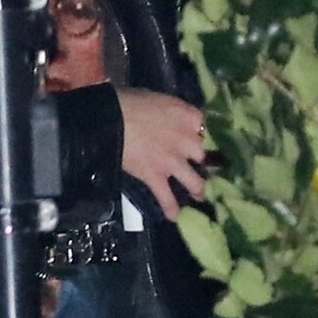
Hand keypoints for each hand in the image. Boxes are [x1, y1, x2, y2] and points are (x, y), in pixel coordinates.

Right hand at [116, 88, 207, 220]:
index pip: (207, 129)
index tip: (201, 140)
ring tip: (200, 197)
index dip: (203, 137)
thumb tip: (167, 120)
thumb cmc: (128, 102)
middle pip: (203, 156)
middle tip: (203, 169)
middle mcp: (187, 140)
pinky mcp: (156, 177)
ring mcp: (173, 161)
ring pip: (195, 182)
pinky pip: (167, 198)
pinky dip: (171, 209)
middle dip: (204, 164)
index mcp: (189, 117)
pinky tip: (175, 218)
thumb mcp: (157, 100)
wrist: (110, 118)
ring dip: (199, 190)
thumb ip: (169, 112)